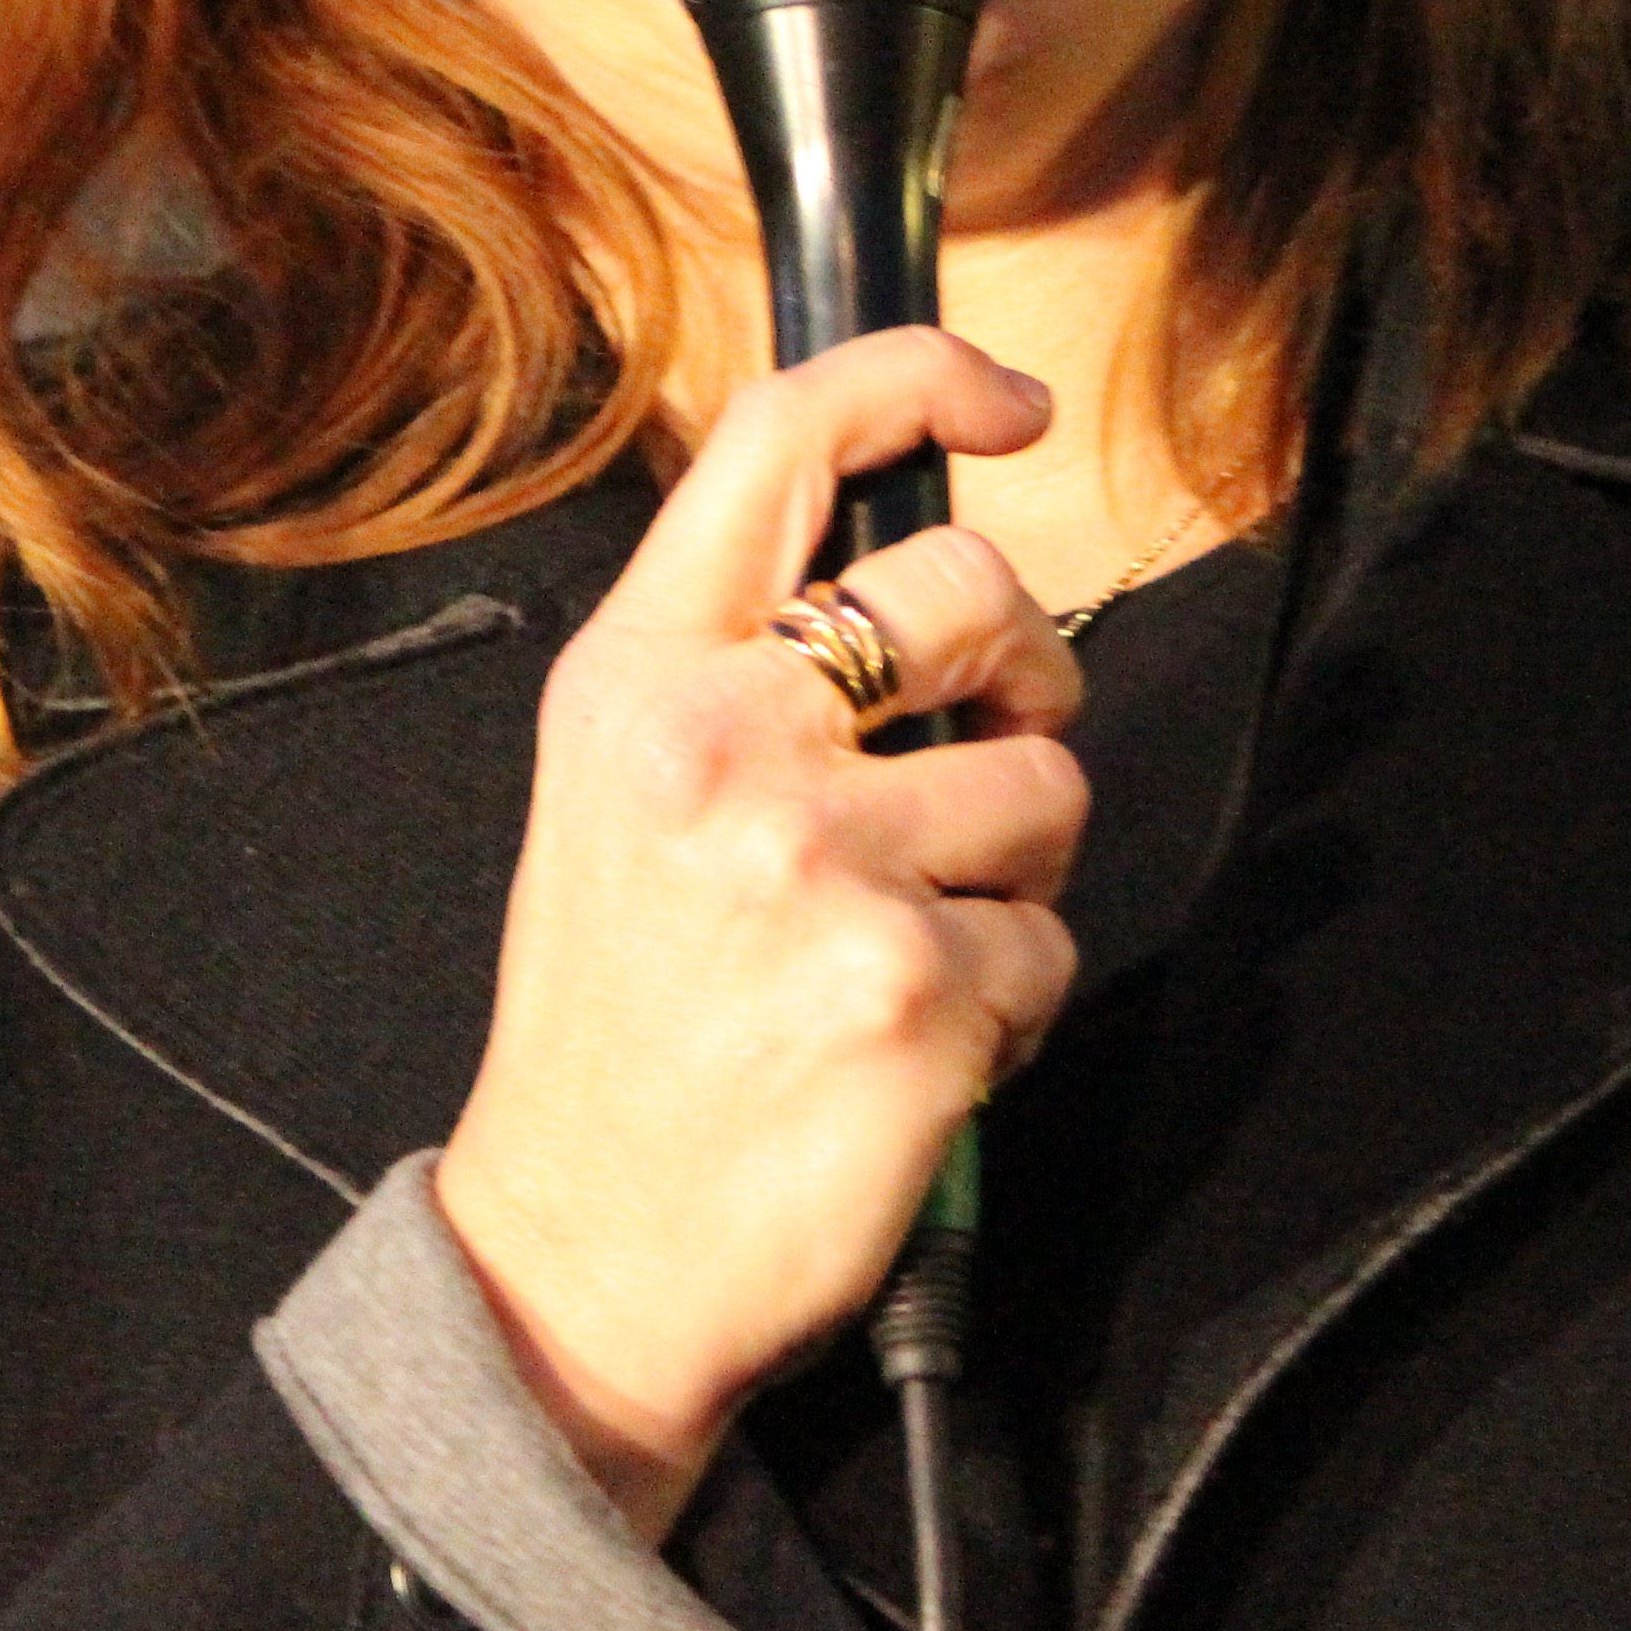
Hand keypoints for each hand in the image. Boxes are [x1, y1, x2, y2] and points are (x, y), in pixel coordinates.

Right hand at [432, 328, 1086, 1537]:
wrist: (581, 1251)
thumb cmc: (614, 1030)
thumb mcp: (613, 792)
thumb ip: (733, 664)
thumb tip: (913, 581)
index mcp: (633, 679)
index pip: (782, 444)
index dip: (917, 380)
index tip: (999, 398)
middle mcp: (718, 744)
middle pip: (972, 592)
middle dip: (1020, 669)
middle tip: (986, 749)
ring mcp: (820, 863)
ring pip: (1042, 783)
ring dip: (1012, 869)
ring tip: (901, 941)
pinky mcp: (914, 983)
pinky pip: (1049, 942)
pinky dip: (1008, 999)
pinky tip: (906, 1042)